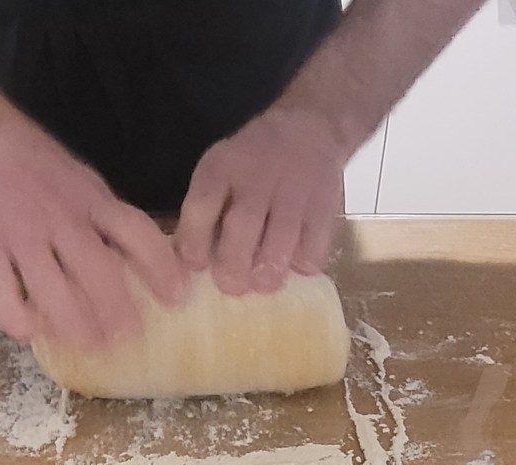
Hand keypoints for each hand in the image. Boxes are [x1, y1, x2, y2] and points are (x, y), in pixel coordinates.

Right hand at [0, 117, 186, 346]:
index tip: (177, 298)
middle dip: (117, 311)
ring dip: (76, 326)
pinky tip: (33, 331)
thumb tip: (146, 263)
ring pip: (53, 293)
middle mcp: (59, 219)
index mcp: (90, 200)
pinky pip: (6, 300)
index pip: (135, 232)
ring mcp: (20, 237)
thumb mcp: (83, 183)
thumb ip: (108, 220)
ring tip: (90, 344)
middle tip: (127, 337)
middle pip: (97, 272)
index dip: (161, 268)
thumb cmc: (38, 169)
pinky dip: (22, 322)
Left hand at [175, 104, 345, 295]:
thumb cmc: (252, 164)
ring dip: (269, 269)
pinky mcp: (324, 204)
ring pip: (282, 236)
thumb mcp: (220, 171)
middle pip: (243, 224)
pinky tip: (295, 266)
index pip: (201, 204)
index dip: (194, 241)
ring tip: (263, 283)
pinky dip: (304, 262)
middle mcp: (257, 175)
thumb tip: (190, 266)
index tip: (196, 265)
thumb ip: (204, 212)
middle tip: (232, 286)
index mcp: (221, 168)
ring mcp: (294, 189)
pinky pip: (315, 242)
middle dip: (234, 263)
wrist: (308, 127)